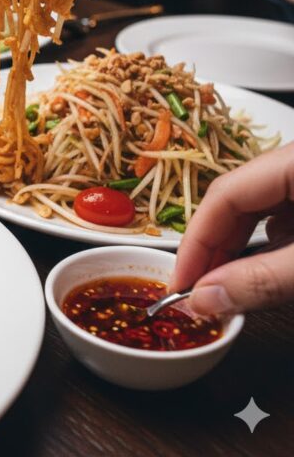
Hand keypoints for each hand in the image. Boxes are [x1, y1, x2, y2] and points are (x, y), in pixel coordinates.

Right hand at [172, 142, 293, 315]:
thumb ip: (262, 280)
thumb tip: (204, 299)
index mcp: (292, 161)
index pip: (223, 196)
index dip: (195, 242)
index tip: (179, 285)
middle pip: (237, 203)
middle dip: (214, 250)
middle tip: (198, 295)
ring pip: (260, 212)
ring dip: (240, 252)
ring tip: (226, 289)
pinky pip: (285, 219)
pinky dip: (270, 248)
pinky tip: (267, 272)